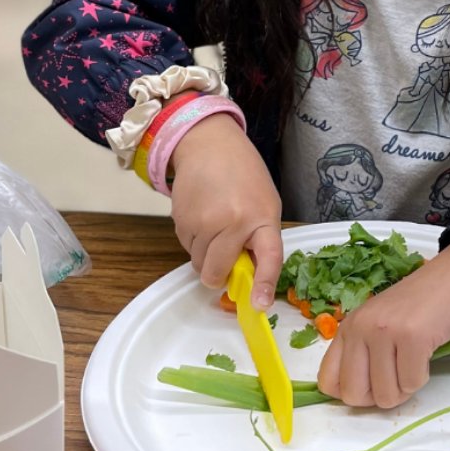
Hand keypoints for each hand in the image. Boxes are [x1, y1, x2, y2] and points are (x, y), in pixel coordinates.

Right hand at [169, 113, 282, 308]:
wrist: (210, 146)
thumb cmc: (244, 175)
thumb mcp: (265, 203)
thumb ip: (260, 238)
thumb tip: (250, 279)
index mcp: (263, 217)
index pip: (269, 257)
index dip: (265, 284)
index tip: (260, 305)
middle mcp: (234, 222)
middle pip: (217, 272)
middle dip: (219, 275)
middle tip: (227, 256)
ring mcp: (204, 223)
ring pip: (199, 264)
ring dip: (206, 255)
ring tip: (216, 224)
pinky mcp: (180, 221)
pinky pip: (186, 249)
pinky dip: (194, 242)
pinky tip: (202, 217)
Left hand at [317, 236, 449, 408]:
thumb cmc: (418, 306)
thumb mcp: (377, 323)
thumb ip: (360, 352)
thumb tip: (352, 394)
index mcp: (348, 327)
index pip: (327, 381)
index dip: (351, 393)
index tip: (372, 384)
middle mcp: (360, 328)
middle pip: (354, 395)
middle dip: (378, 396)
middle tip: (397, 377)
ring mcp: (385, 331)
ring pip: (385, 395)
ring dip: (404, 388)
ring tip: (413, 361)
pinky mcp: (413, 338)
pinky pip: (411, 384)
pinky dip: (422, 378)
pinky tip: (426, 355)